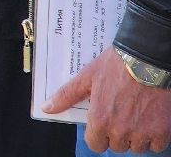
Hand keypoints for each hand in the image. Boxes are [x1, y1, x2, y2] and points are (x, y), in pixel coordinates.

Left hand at [46, 46, 170, 152]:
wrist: (147, 59)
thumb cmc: (115, 66)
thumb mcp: (86, 77)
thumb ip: (66, 95)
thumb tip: (46, 108)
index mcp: (100, 120)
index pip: (95, 145)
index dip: (97, 135)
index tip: (102, 124)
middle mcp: (121, 130)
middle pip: (117, 146)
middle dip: (116, 134)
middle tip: (120, 115)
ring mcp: (143, 132)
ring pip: (137, 147)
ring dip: (136, 136)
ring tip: (135, 115)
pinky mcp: (163, 131)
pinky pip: (157, 146)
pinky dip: (155, 137)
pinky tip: (150, 119)